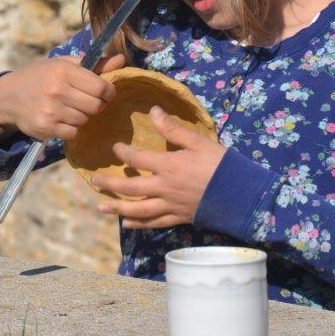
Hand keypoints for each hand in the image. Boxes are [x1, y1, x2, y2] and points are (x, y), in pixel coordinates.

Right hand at [0, 52, 125, 140]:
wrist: (7, 97)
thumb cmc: (39, 76)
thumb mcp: (63, 64)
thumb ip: (94, 65)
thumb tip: (122, 61)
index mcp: (64, 71)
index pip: (101, 87)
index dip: (108, 92)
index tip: (104, 93)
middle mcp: (57, 90)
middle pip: (96, 106)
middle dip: (96, 105)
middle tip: (86, 101)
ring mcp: (50, 111)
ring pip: (84, 120)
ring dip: (81, 116)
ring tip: (68, 108)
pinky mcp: (45, 128)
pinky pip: (72, 132)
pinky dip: (70, 128)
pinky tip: (60, 119)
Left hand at [90, 106, 227, 228]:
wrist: (242, 194)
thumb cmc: (221, 164)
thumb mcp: (198, 141)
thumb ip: (174, 129)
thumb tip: (154, 111)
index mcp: (168, 166)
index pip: (137, 159)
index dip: (123, 152)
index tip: (114, 147)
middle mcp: (164, 188)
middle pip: (130, 188)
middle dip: (109, 184)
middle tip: (93, 180)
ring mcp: (170, 206)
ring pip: (138, 210)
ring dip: (117, 207)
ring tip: (100, 207)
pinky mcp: (178, 218)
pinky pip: (154, 223)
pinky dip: (139, 224)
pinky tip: (126, 223)